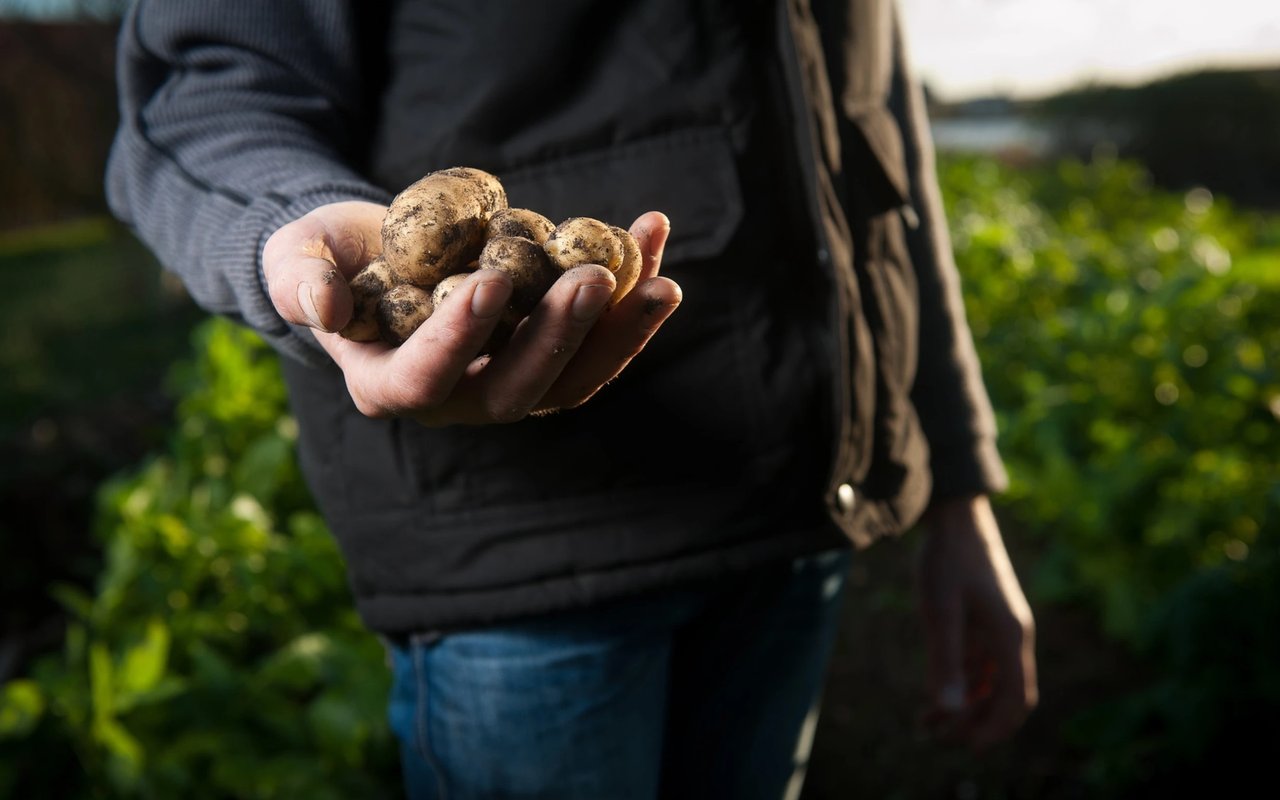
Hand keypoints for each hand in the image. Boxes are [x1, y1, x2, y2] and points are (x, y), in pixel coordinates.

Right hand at [263, 201, 680, 424]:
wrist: (372, 253)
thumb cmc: (324, 257)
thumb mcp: (294, 259)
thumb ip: (299, 281)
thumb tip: (322, 306)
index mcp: (388, 384)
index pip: (425, 378)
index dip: (459, 337)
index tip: (492, 280)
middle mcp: (456, 398)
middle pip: (517, 390)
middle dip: (560, 337)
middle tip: (597, 278)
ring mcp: (507, 381)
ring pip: (572, 379)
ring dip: (619, 333)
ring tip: (661, 281)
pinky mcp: (546, 354)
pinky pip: (596, 340)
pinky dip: (630, 298)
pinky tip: (653, 236)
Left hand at [915, 494, 1037, 750]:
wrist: (953, 516)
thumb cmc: (947, 559)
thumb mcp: (940, 610)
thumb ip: (945, 660)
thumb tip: (948, 711)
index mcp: (1012, 636)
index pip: (1017, 699)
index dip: (996, 729)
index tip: (968, 747)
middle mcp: (1013, 636)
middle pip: (1005, 696)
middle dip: (975, 722)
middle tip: (937, 737)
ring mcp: (1000, 629)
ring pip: (990, 683)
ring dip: (965, 706)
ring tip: (928, 725)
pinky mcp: (984, 621)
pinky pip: (979, 665)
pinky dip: (961, 684)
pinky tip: (934, 697)